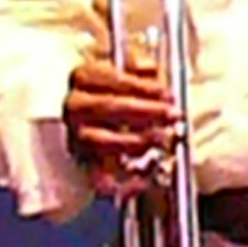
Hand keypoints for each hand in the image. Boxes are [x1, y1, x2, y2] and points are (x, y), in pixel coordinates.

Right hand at [62, 53, 172, 196]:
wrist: (97, 120)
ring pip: (101, 140)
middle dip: (145, 111)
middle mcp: (75, 105)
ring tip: (163, 139)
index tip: (167, 95)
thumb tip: (149, 68)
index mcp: (84, 77)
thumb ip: (140, 66)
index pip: (110, 78)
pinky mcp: (85, 162)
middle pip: (107, 107)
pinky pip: (98, 176)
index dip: (142, 87)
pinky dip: (119, 181)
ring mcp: (77, 134)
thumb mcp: (129, 70)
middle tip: (173, 115)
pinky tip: (143, 180)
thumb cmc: (119, 91)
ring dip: (136, 141)